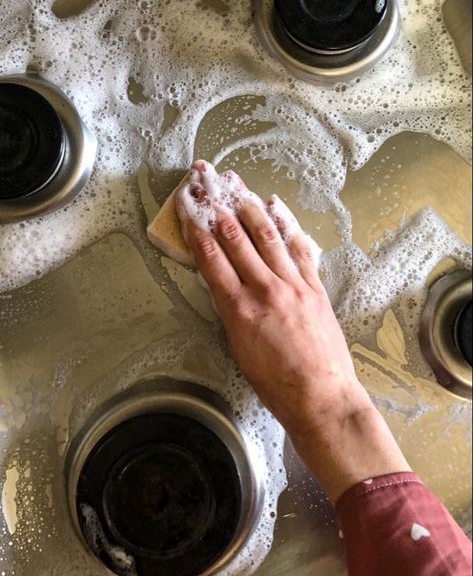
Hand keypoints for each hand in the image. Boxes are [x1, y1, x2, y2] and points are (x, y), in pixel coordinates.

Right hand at [177, 162, 409, 502]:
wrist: (320, 396)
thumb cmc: (275, 382)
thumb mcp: (238, 347)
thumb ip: (230, 309)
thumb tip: (224, 283)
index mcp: (239, 308)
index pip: (211, 257)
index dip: (195, 226)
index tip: (186, 205)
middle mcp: (265, 288)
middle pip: (236, 237)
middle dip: (218, 205)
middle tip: (206, 180)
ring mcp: (293, 284)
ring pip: (267, 235)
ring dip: (249, 206)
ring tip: (236, 184)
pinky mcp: (314, 287)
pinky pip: (298, 248)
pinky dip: (286, 225)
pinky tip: (276, 206)